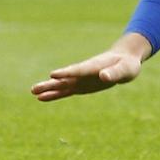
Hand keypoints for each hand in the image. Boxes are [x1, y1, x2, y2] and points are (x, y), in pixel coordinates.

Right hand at [31, 34, 150, 102]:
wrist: (124, 60)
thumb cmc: (127, 64)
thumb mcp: (125, 69)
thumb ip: (114, 73)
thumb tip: (103, 77)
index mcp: (95, 66)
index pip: (79, 70)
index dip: (67, 72)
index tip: (53, 74)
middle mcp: (84, 72)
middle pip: (66, 78)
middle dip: (51, 83)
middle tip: (34, 88)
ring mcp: (81, 79)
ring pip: (62, 85)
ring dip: (49, 89)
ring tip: (33, 92)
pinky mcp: (81, 86)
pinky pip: (66, 91)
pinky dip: (55, 95)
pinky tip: (41, 98)